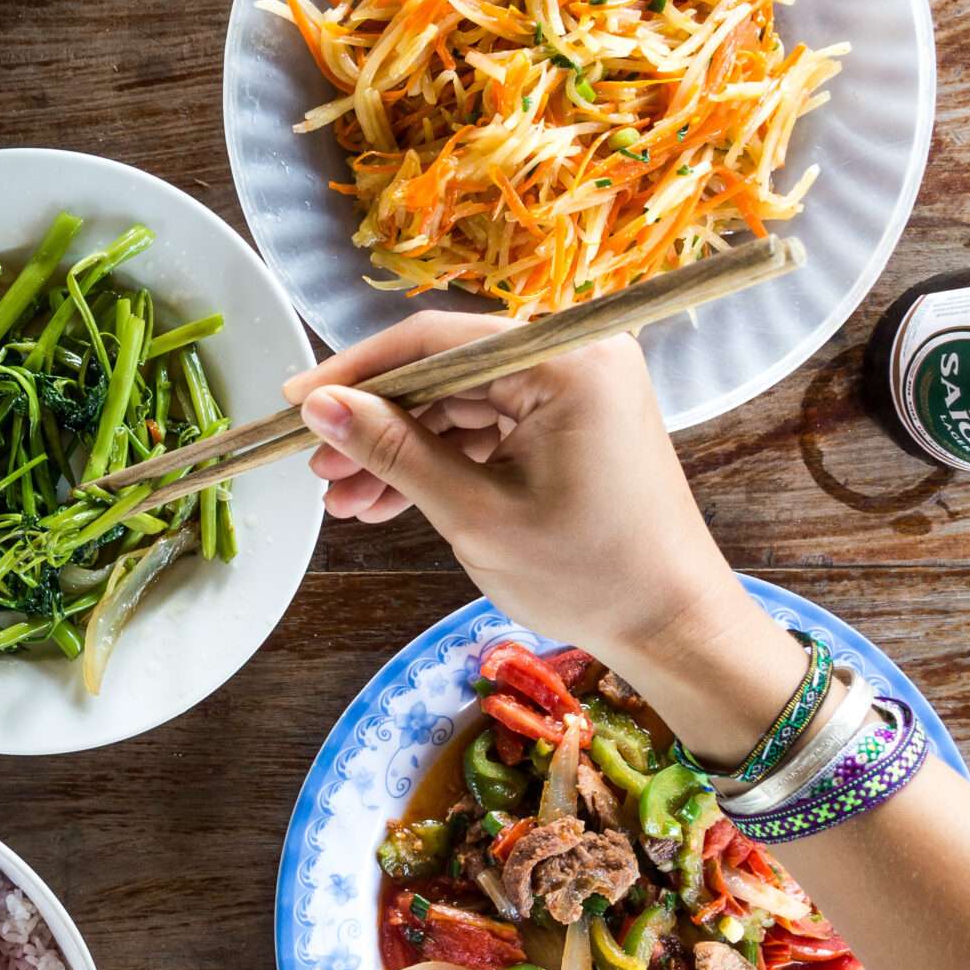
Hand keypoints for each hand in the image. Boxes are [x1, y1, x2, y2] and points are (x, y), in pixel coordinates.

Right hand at [283, 313, 800, 760]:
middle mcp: (575, 356)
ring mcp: (578, 389)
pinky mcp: (574, 423)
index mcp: (564, 360)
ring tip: (343, 501)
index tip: (296, 404)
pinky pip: (490, 428)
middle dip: (376, 424)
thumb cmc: (589, 574)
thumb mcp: (474, 512)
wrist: (674, 627)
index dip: (356, 372)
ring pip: (460, 405)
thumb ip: (393, 451)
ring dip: (401, 451)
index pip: (436, 342)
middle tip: (317, 468)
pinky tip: (386, 500)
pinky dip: (442, 462)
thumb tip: (317, 406)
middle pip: (446, 372)